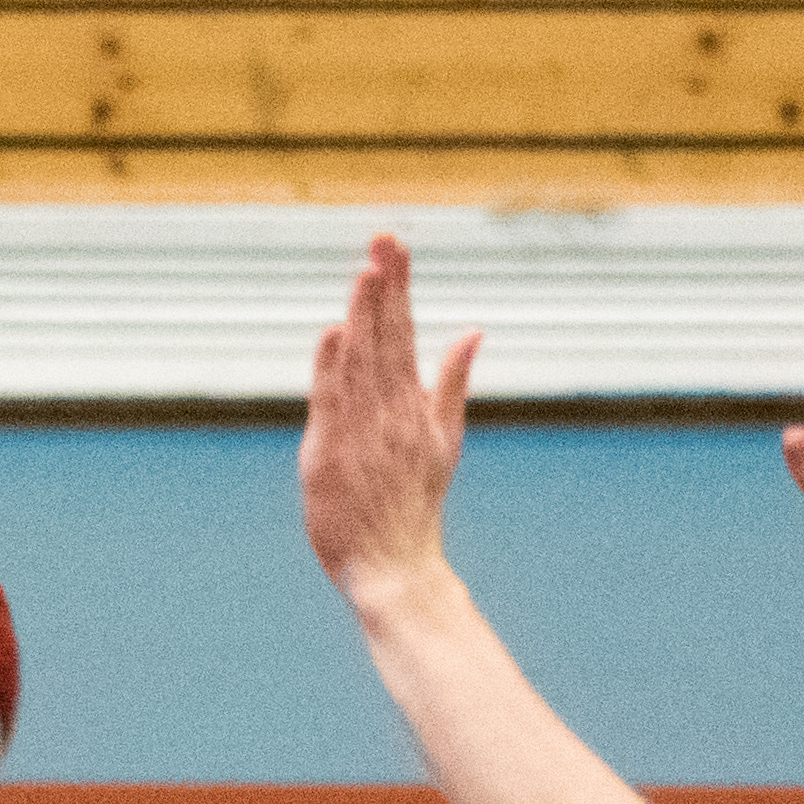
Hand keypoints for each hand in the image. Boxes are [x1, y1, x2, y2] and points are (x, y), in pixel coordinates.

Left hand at [297, 235, 478, 599]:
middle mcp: (392, 413)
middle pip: (387, 338)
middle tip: (383, 237)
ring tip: (366, 270)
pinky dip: (332, 368)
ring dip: (363, 316)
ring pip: (361, 364)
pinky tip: (335, 333)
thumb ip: (453, 382)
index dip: (398, 288)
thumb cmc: (414, 505)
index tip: (394, 246)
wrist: (397, 567)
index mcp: (416, 405)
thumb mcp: (445, 440)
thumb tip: (473, 331)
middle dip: (384, 285)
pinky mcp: (329, 457)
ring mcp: (362, 434)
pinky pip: (331, 404)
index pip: (406, 333)